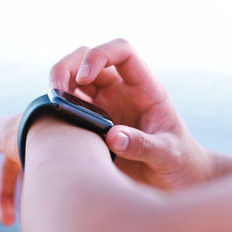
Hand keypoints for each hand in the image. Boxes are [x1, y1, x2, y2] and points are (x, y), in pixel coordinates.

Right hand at [50, 38, 211, 189]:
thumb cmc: (179, 162)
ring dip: (59, 83)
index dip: (100, 55)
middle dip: (69, 66)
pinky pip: (70, 103)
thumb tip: (113, 137)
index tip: (84, 78)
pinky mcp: (93, 120)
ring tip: (52, 103)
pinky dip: (58, 106)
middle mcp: (123, 90)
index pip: (122, 52)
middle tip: (56, 90)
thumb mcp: (168, 155)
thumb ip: (144, 145)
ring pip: (75, 78)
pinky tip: (54, 120)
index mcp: (145, 88)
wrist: (174, 179)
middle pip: (90, 57)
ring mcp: (106, 103)